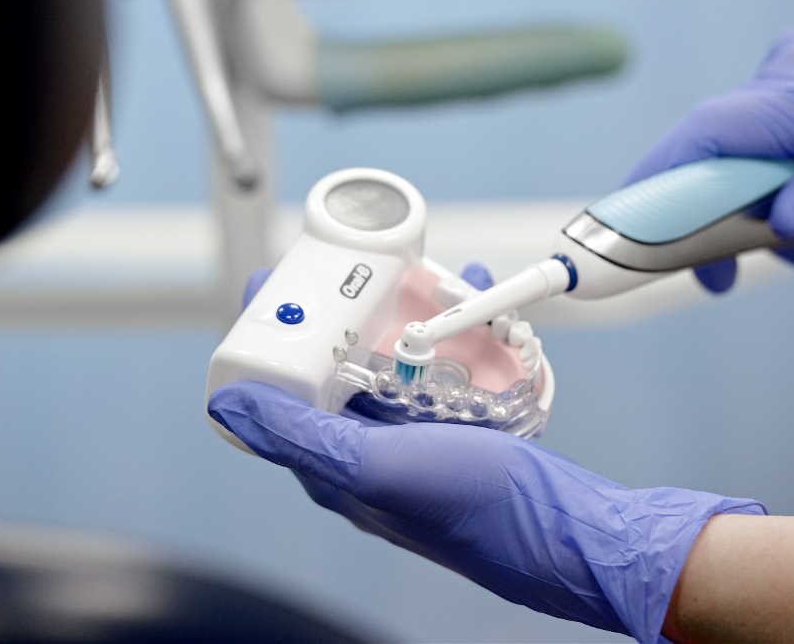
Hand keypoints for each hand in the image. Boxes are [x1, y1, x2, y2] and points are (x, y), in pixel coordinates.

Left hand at [217, 265, 764, 642]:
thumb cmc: (471, 506)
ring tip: (415, 270)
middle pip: (335, 364)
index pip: (282, 393)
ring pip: (392, 355)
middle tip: (348, 262)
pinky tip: (470, 301)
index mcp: (336, 463)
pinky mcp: (458, 422)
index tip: (273, 281)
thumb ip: (301, 436)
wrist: (567, 531)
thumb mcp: (376, 467)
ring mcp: (415, 432)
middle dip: (339, 310)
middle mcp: (369, 447)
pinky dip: (452, 326)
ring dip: (400, 310)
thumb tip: (227, 405)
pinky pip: (443, 362)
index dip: (271, 337)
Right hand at [628, 0, 793, 291]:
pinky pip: (763, 125)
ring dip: (758, 198)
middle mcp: (786, 73)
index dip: (654, 179)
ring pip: (741, 143)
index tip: (620, 225)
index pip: (706, 136)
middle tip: (719, 274)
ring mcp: (790, 65)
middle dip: (709, 216)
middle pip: (713, 149)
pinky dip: (776, 167)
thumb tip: (780, 223)